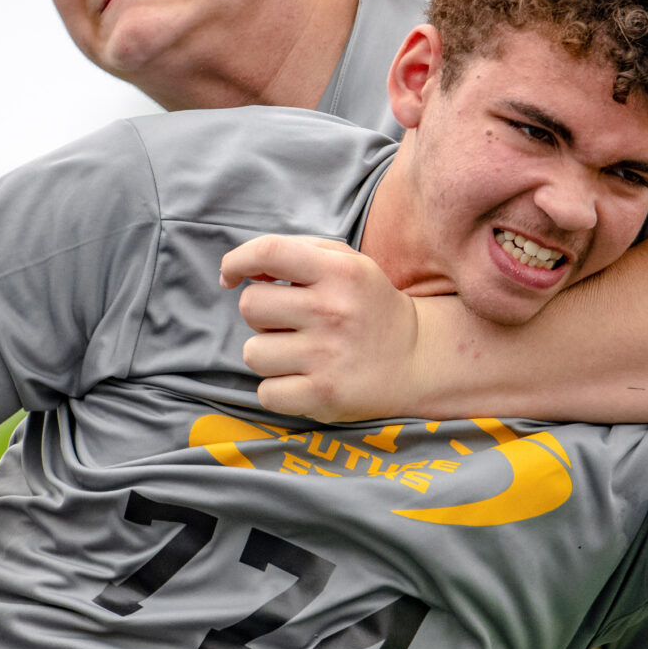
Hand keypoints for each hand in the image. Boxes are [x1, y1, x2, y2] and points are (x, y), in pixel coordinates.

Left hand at [219, 234, 424, 420]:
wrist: (416, 359)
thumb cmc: (367, 306)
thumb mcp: (347, 264)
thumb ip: (297, 253)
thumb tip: (239, 271)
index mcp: (339, 272)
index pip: (269, 252)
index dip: (237, 260)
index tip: (231, 275)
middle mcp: (332, 311)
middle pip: (251, 306)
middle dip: (261, 314)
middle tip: (288, 322)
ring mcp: (327, 356)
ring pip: (253, 353)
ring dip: (268, 354)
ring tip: (299, 352)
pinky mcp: (323, 396)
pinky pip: (266, 392)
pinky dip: (277, 389)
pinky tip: (303, 380)